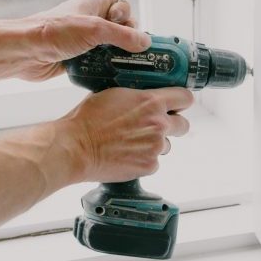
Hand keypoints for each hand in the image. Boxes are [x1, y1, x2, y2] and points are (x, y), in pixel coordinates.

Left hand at [12, 0, 151, 80]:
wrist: (25, 53)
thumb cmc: (54, 32)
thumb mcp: (95, 30)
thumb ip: (123, 36)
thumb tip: (145, 42)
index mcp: (94, 4)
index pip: (121, 4)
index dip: (127, 15)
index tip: (124, 27)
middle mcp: (90, 20)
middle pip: (120, 28)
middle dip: (126, 41)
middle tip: (124, 50)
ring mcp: (84, 40)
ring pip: (111, 47)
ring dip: (117, 57)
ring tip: (120, 65)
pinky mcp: (79, 58)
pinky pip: (100, 62)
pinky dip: (106, 68)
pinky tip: (109, 74)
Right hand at [60, 87, 193, 182]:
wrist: (75, 147)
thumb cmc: (87, 120)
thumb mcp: (114, 95)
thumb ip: (136, 97)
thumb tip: (142, 98)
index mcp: (151, 102)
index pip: (185, 98)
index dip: (181, 102)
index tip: (177, 105)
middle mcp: (159, 124)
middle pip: (183, 125)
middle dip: (172, 126)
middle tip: (154, 128)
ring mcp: (155, 146)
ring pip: (165, 145)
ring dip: (154, 144)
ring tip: (131, 144)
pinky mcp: (149, 165)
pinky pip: (154, 162)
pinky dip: (143, 160)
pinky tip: (126, 156)